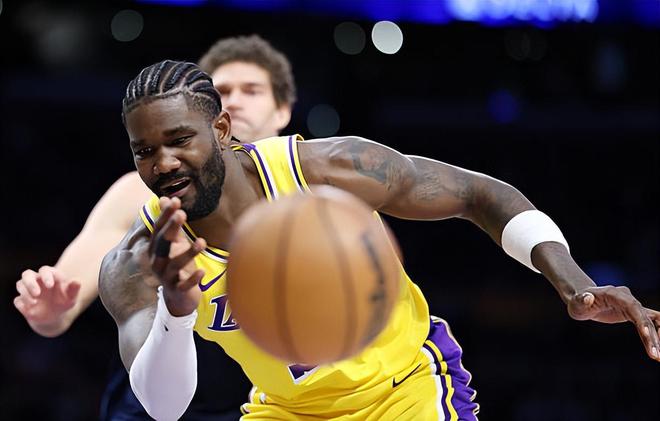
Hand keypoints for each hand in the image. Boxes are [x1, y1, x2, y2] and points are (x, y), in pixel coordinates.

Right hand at [14, 266, 80, 333]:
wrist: (55, 317)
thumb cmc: (64, 303)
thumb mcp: (71, 298)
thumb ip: (73, 290)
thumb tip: (77, 282)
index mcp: (49, 276)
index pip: (45, 270)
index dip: (46, 276)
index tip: (50, 286)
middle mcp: (37, 281)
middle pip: (27, 274)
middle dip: (30, 283)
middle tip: (37, 293)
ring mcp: (27, 290)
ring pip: (20, 284)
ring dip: (25, 293)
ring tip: (35, 303)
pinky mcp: (21, 301)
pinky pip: (17, 300)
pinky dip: (22, 304)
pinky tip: (30, 309)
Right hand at [149, 197, 205, 315]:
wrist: (177, 298)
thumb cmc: (176, 264)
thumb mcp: (173, 243)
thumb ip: (170, 223)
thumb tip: (165, 198)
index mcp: (156, 248)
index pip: (159, 229)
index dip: (166, 215)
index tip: (176, 201)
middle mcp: (158, 261)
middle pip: (163, 243)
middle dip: (172, 228)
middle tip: (182, 214)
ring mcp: (167, 277)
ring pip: (175, 264)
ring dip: (188, 253)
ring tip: (202, 242)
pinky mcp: (178, 290)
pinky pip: (184, 285)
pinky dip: (192, 279)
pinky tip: (201, 271)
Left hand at [567, 286, 659, 361]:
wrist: (583, 300)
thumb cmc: (578, 302)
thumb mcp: (575, 302)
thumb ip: (581, 300)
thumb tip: (588, 297)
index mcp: (615, 294)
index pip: (632, 306)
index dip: (641, 319)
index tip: (647, 334)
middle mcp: (627, 298)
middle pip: (644, 317)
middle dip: (652, 336)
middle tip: (655, 355)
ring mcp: (632, 306)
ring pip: (651, 321)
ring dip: (657, 338)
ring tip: (658, 357)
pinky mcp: (634, 314)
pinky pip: (648, 325)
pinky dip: (654, 337)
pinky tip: (656, 351)